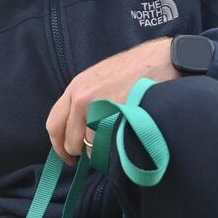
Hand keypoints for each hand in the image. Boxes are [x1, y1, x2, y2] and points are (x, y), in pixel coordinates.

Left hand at [46, 38, 178, 163]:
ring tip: (116, 139)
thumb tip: (77, 132)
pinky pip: (109, 145)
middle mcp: (82, 98)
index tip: (67, 156)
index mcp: (75, 88)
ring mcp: (99, 108)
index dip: (58, 145)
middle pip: (70, 141)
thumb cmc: (136, 69)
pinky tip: (125, 136)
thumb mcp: (100, 79)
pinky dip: (115, 148)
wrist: (164, 60)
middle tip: (91, 155)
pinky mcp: (117, 117)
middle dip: (79, 152)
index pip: (54, 124)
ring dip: (101, 151)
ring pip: (90, 146)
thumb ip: (84, 102)